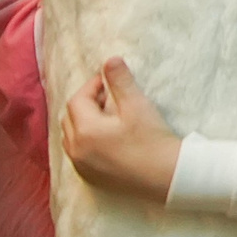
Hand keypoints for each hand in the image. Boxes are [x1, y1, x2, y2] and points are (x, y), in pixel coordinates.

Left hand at [62, 59, 182, 202]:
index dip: (92, 86)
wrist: (166, 176)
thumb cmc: (152, 139)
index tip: (109, 80)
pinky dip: (86, 140)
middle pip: (70, 118)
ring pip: (72, 136)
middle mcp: (76, 150)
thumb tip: (110, 59)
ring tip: (108, 116)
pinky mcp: (89, 177)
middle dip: (86, 103)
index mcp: (85, 130)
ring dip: (83, 122)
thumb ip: (120, 82)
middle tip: (109, 96)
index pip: (77, 100)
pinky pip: (78, 153)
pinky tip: (107, 138)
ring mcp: (81, 166)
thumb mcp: (137, 106)